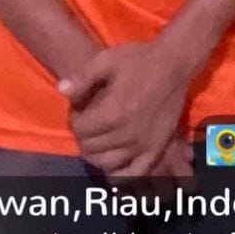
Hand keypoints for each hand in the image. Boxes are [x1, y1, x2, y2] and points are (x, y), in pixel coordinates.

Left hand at [59, 39, 191, 176]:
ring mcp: (144, 145)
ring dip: (96, 155)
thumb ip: (82, 79)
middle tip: (86, 124)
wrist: (173, 64)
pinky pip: (134, 174)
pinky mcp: (157, 149)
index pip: (80, 130)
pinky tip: (114, 163)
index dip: (73, 119)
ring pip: (108, 164)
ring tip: (97, 140)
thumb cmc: (138, 59)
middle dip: (82, 136)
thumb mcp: (105, 60)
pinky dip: (120, 173)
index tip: (78, 110)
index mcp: (113, 112)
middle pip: (91, 148)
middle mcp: (127, 134)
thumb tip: (61, 91)